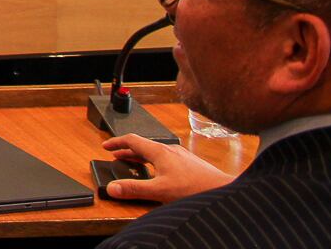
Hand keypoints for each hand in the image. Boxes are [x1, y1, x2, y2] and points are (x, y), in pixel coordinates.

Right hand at [101, 134, 233, 204]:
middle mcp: (170, 150)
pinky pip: (167, 158)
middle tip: (116, 156)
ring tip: (134, 164)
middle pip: (143, 145)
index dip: (117, 142)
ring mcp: (181, 156)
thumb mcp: (159, 191)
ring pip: (156, 152)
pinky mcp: (190, 164)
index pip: (132, 140)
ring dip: (141, 156)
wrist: (223, 191)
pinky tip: (160, 173)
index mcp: (160, 152)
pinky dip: (155, 162)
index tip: (107, 146)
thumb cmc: (195, 189)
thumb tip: (112, 187)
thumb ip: (134, 188)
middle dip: (128, 151)